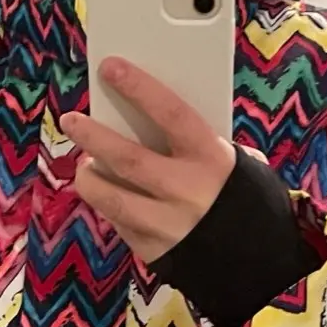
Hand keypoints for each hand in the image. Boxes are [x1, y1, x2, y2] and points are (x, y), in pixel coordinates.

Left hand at [63, 59, 236, 264]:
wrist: (255, 258)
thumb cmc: (240, 197)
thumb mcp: (233, 162)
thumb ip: (196, 144)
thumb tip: (150, 121)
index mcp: (211, 159)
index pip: (169, 113)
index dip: (138, 87)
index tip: (110, 68)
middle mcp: (187, 191)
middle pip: (128, 158)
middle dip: (93, 136)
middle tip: (71, 121)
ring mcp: (168, 225)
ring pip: (113, 199)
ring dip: (90, 181)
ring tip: (83, 167)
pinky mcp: (154, 251)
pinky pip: (120, 224)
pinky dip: (109, 207)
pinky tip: (105, 195)